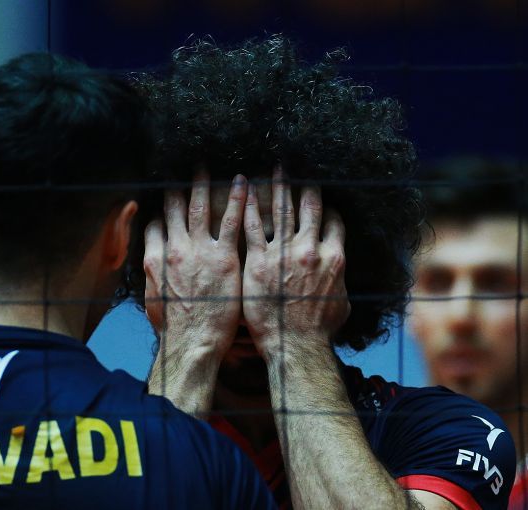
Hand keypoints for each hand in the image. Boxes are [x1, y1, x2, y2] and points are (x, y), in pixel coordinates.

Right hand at [144, 172, 246, 362]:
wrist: (191, 345)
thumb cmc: (175, 331)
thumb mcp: (154, 302)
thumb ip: (155, 280)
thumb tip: (153, 273)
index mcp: (155, 260)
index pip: (154, 226)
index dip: (160, 211)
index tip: (165, 201)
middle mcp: (173, 250)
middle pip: (173, 209)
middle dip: (178, 188)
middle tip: (183, 170)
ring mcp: (198, 251)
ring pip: (198, 208)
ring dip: (202, 184)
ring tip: (204, 167)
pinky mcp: (224, 257)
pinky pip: (230, 220)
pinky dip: (236, 199)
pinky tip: (242, 183)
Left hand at [241, 169, 349, 361]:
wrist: (294, 346)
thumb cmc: (318, 331)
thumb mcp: (342, 304)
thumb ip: (340, 281)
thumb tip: (341, 274)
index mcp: (333, 258)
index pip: (334, 221)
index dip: (328, 205)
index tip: (322, 195)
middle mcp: (310, 250)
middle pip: (309, 208)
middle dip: (305, 185)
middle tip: (299, 168)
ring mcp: (283, 254)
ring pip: (282, 210)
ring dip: (279, 186)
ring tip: (276, 169)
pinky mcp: (258, 261)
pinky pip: (252, 227)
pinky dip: (248, 206)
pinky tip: (244, 191)